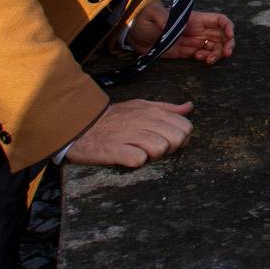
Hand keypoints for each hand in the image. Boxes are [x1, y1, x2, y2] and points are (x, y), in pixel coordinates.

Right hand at [64, 100, 193, 167]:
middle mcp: (143, 121)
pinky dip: (136, 162)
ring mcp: (129, 135)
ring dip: (154, 155)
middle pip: (177, 138)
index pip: (185, 126)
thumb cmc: (114, 118)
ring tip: (141, 152)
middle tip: (156, 148)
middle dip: (171, 147)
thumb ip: (166, 108)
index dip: (182, 136)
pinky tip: (129, 157)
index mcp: (152, 111)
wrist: (81, 125)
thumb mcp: (141, 106)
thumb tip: (189, 107)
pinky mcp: (116, 150)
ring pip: (161, 149)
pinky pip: (138, 160)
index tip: (170, 140)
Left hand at [126, 4, 235, 63]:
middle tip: (226, 54)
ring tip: (209, 60)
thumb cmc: (145, 19)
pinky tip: (200, 60)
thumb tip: (172, 23)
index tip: (230, 36)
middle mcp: (198, 29)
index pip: (218, 20)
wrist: (135, 34)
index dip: (228, 26)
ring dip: (218, 54)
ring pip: (215, 47)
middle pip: (222, 35)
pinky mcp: (187, 52)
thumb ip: (164, 18)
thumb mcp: (153, 15)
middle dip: (227, 44)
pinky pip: (204, 55)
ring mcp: (194, 41)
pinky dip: (207, 59)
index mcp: (195, 19)